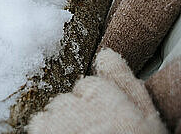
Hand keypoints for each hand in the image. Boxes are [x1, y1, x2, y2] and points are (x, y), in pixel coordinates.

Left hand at [28, 48, 166, 133]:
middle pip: (67, 99)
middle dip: (76, 115)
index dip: (97, 108)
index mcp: (106, 98)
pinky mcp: (41, 132)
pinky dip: (45, 133)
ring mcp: (55, 121)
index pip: (89, 86)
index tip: (106, 123)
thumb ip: (124, 83)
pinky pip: (38, 124)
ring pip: (50, 112)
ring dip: (60, 125)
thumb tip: (106, 55)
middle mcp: (78, 106)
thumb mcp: (143, 118)